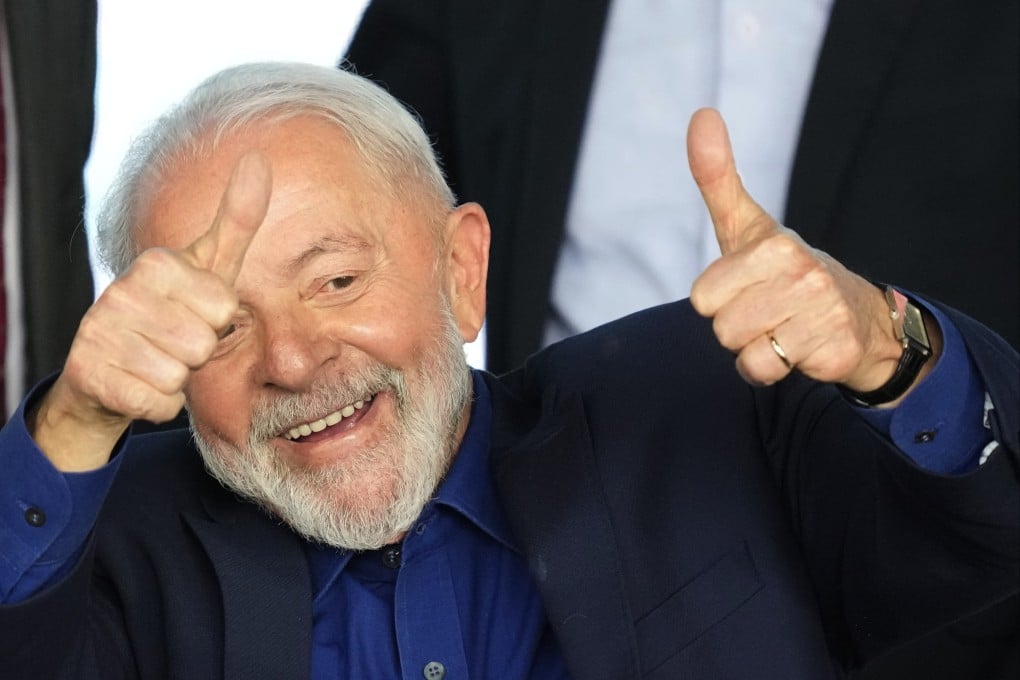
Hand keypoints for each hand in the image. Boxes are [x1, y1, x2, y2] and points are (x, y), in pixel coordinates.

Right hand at [31, 153, 271, 470]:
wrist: (107, 368)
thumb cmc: (170, 313)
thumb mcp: (208, 267)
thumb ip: (237, 219)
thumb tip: (259, 159)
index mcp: (155, 263)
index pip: (224, 307)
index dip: (216, 321)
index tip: (192, 313)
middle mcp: (119, 291)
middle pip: (202, 344)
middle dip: (196, 352)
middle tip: (173, 342)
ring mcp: (99, 332)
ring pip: (178, 375)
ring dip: (174, 378)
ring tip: (154, 360)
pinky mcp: (89, 374)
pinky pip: (157, 404)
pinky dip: (156, 404)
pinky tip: (136, 384)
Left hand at [686, 109, 929, 392]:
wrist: (858, 317)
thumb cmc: (786, 270)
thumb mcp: (748, 225)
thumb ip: (717, 176)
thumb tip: (701, 114)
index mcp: (774, 245)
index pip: (702, 297)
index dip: (718, 298)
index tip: (748, 285)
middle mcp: (803, 275)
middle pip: (720, 328)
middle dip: (737, 326)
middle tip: (767, 310)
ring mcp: (823, 314)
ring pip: (743, 353)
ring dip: (756, 349)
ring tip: (782, 329)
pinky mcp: (835, 353)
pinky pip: (768, 373)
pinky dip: (775, 370)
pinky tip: (798, 350)